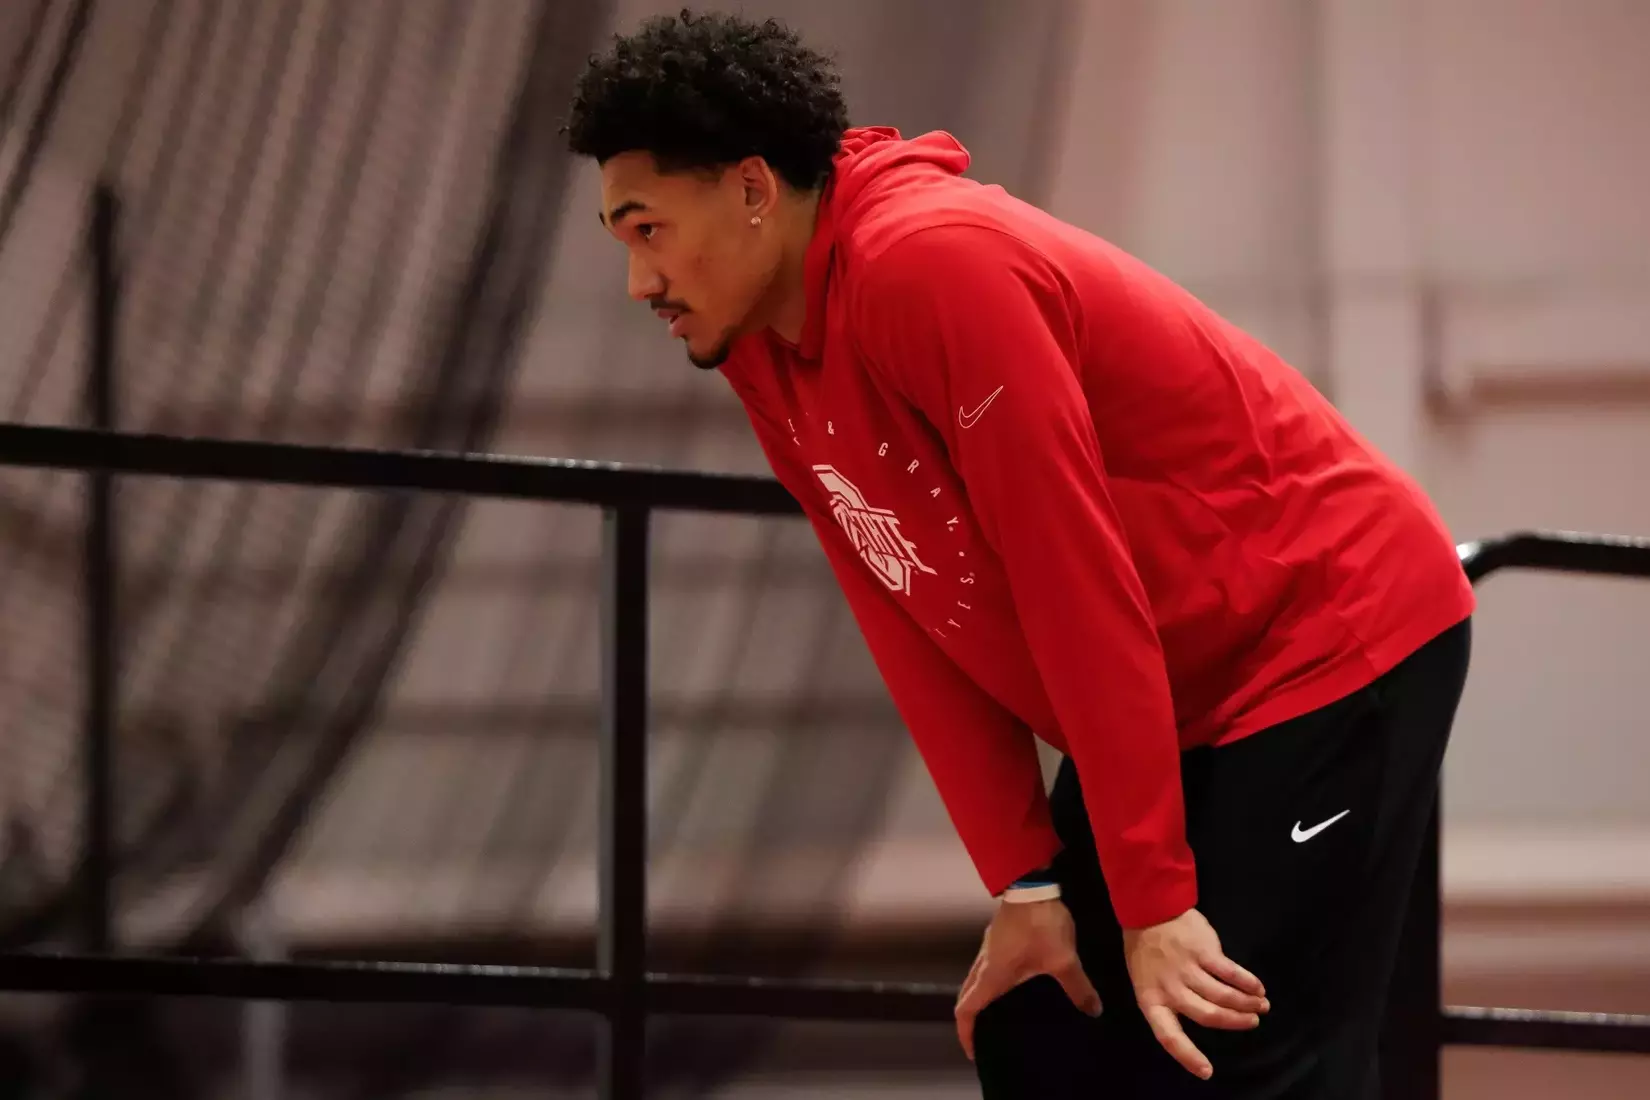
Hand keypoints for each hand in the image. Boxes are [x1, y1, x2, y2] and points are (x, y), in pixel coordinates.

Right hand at [954, 897, 1102, 1060]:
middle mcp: (983, 963)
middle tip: (984, 1038)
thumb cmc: (1040, 924)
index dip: (965, 1033)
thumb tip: (1094, 1012)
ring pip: (975, 980)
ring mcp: (988, 948)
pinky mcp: (997, 938)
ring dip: (980, 1000)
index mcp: (992, 975)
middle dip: (970, 1019)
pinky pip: (986, 968)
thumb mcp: (1063, 959)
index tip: (972, 1052)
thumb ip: (1077, 987)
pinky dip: (990, 984)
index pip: (965, 1009)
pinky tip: (1013, 986)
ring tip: (998, 1016)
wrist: (1032, 884)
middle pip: (966, 996)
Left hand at [1122, 907, 1268, 1079]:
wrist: (1148, 908)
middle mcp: (1170, 989)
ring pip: (1223, 996)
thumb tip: (1203, 1016)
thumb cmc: (1147, 949)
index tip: (1207, 1071)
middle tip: (1252, 1023)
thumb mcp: (1146, 980)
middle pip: (1207, 1016)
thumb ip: (1169, 1000)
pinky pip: (1230, 973)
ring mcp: (1188, 970)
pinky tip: (1258, 988)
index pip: (1168, 1036)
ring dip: (1246, 1004)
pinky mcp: (1204, 952)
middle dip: (1234, 1023)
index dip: (1188, 1056)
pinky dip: (1248, 983)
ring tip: (1261, 1006)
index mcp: (1151, 1000)